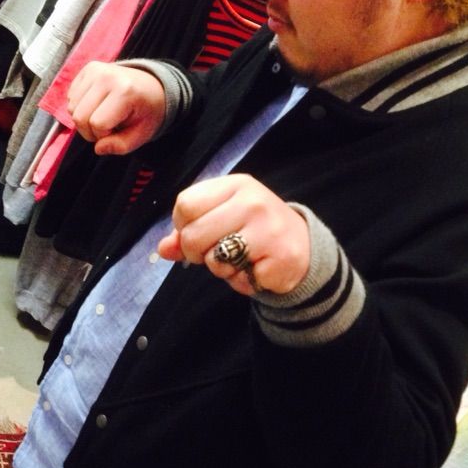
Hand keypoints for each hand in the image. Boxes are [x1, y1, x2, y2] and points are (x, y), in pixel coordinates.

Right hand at [67, 62, 165, 155]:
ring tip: (102, 116)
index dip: (104, 136)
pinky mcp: (88, 69)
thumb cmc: (146, 112)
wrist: (152, 87)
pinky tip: (96, 105)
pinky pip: (70, 98)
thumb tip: (98, 149)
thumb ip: (120, 146)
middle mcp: (107, 77)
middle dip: (90, 131)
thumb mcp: (141, 135)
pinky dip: (80, 107)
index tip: (116, 131)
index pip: (97, 124)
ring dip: (83, 120)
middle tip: (106, 128)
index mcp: (125, 92)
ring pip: (71, 108)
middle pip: (79, 117)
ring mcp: (96, 70)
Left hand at [157, 174, 309, 295]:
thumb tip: (162, 249)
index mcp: (235, 185)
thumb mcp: (223, 218)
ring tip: (241, 259)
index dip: (182, 226)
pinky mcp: (280, 258)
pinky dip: (242, 283)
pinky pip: (239, 280)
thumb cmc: (255, 229)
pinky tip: (257, 270)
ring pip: (214, 260)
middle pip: (192, 235)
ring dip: (221, 269)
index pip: (185, 204)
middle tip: (217, 252)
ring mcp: (269, 230)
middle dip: (196, 253)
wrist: (304, 247)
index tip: (197, 232)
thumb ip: (189, 230)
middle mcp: (253, 202)